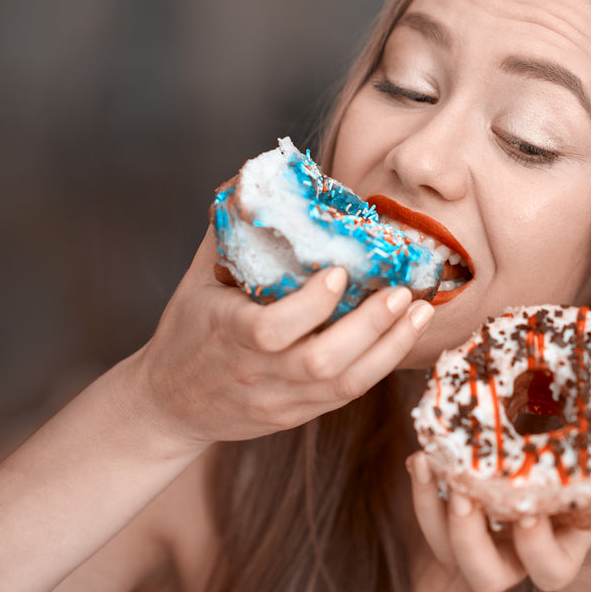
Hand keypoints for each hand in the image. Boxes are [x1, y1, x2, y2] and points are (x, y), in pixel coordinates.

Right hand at [128, 227, 433, 451]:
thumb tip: (254, 176)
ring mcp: (280, 400)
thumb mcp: (197, 279)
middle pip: (320, 363)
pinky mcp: (298, 415)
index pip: (271, 330)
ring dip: (390, 347)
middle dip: (370, 327)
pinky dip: (381, 363)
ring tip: (421, 311)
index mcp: (226, 335)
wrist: (170, 405)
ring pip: (342, 385)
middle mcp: (256, 373)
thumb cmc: (188, 329)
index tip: (340, 272)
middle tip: (404, 291)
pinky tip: (405, 334)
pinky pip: (346, 395)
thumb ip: (228, 232)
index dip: (311, 305)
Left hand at [405, 452, 590, 591]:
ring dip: (429, 512)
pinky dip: (423, 489)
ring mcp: (486, 543)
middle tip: (463, 495)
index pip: (550, 571)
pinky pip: (433, 517)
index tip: (530, 512)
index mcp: (562, 553)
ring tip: (424, 463)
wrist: (580, 479)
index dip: (537, 548)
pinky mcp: (462, 519)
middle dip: (469, 539)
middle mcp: (518, 559)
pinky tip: (422, 455)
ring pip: (447, 554)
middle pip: (486, 578)